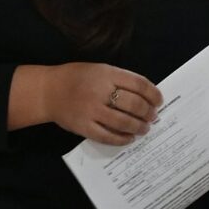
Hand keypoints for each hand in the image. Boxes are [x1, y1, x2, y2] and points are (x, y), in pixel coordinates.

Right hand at [43, 62, 162, 144]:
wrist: (48, 90)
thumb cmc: (77, 78)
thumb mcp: (100, 69)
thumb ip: (120, 79)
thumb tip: (146, 95)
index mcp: (107, 74)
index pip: (138, 84)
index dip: (153, 94)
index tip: (159, 101)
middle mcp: (100, 91)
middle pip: (133, 104)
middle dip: (147, 112)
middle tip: (153, 116)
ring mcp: (91, 110)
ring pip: (123, 122)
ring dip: (138, 127)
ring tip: (144, 128)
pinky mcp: (83, 127)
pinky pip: (107, 136)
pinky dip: (121, 139)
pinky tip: (129, 138)